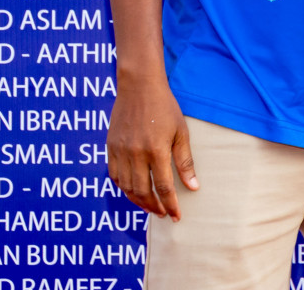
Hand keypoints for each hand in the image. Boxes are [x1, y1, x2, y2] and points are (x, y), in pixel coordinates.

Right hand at [106, 77, 197, 219]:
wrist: (139, 86)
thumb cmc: (164, 108)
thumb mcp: (180, 132)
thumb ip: (185, 161)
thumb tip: (193, 187)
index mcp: (156, 150)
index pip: (163, 187)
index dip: (170, 204)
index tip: (176, 216)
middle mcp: (136, 153)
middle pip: (143, 191)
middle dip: (154, 207)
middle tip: (163, 214)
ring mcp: (121, 151)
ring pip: (126, 187)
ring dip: (138, 201)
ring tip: (150, 207)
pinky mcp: (110, 147)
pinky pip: (114, 175)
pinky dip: (124, 187)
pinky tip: (134, 191)